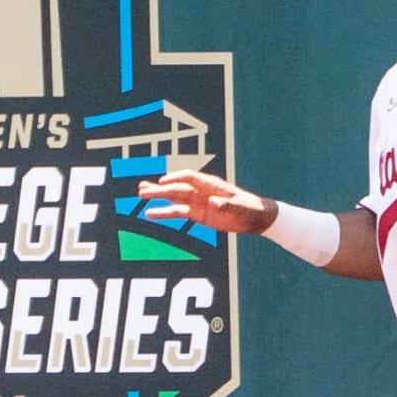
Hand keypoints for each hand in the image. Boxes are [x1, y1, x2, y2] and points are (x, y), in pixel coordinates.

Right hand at [137, 170, 276, 234]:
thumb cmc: (250, 209)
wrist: (255, 219)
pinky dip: (164, 212)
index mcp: (212, 185)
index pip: (190, 178)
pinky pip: (177, 212)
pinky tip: (150, 213)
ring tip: (141, 194)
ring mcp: (197, 202)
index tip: (163, 182)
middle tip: (142, 189)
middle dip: (160, 189)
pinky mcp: (197, 214)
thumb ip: (226, 204)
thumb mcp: (240, 207)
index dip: (176, 178)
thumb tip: (213, 202)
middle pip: (177, 188)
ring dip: (158, 196)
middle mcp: (201, 191)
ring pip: (173, 198)